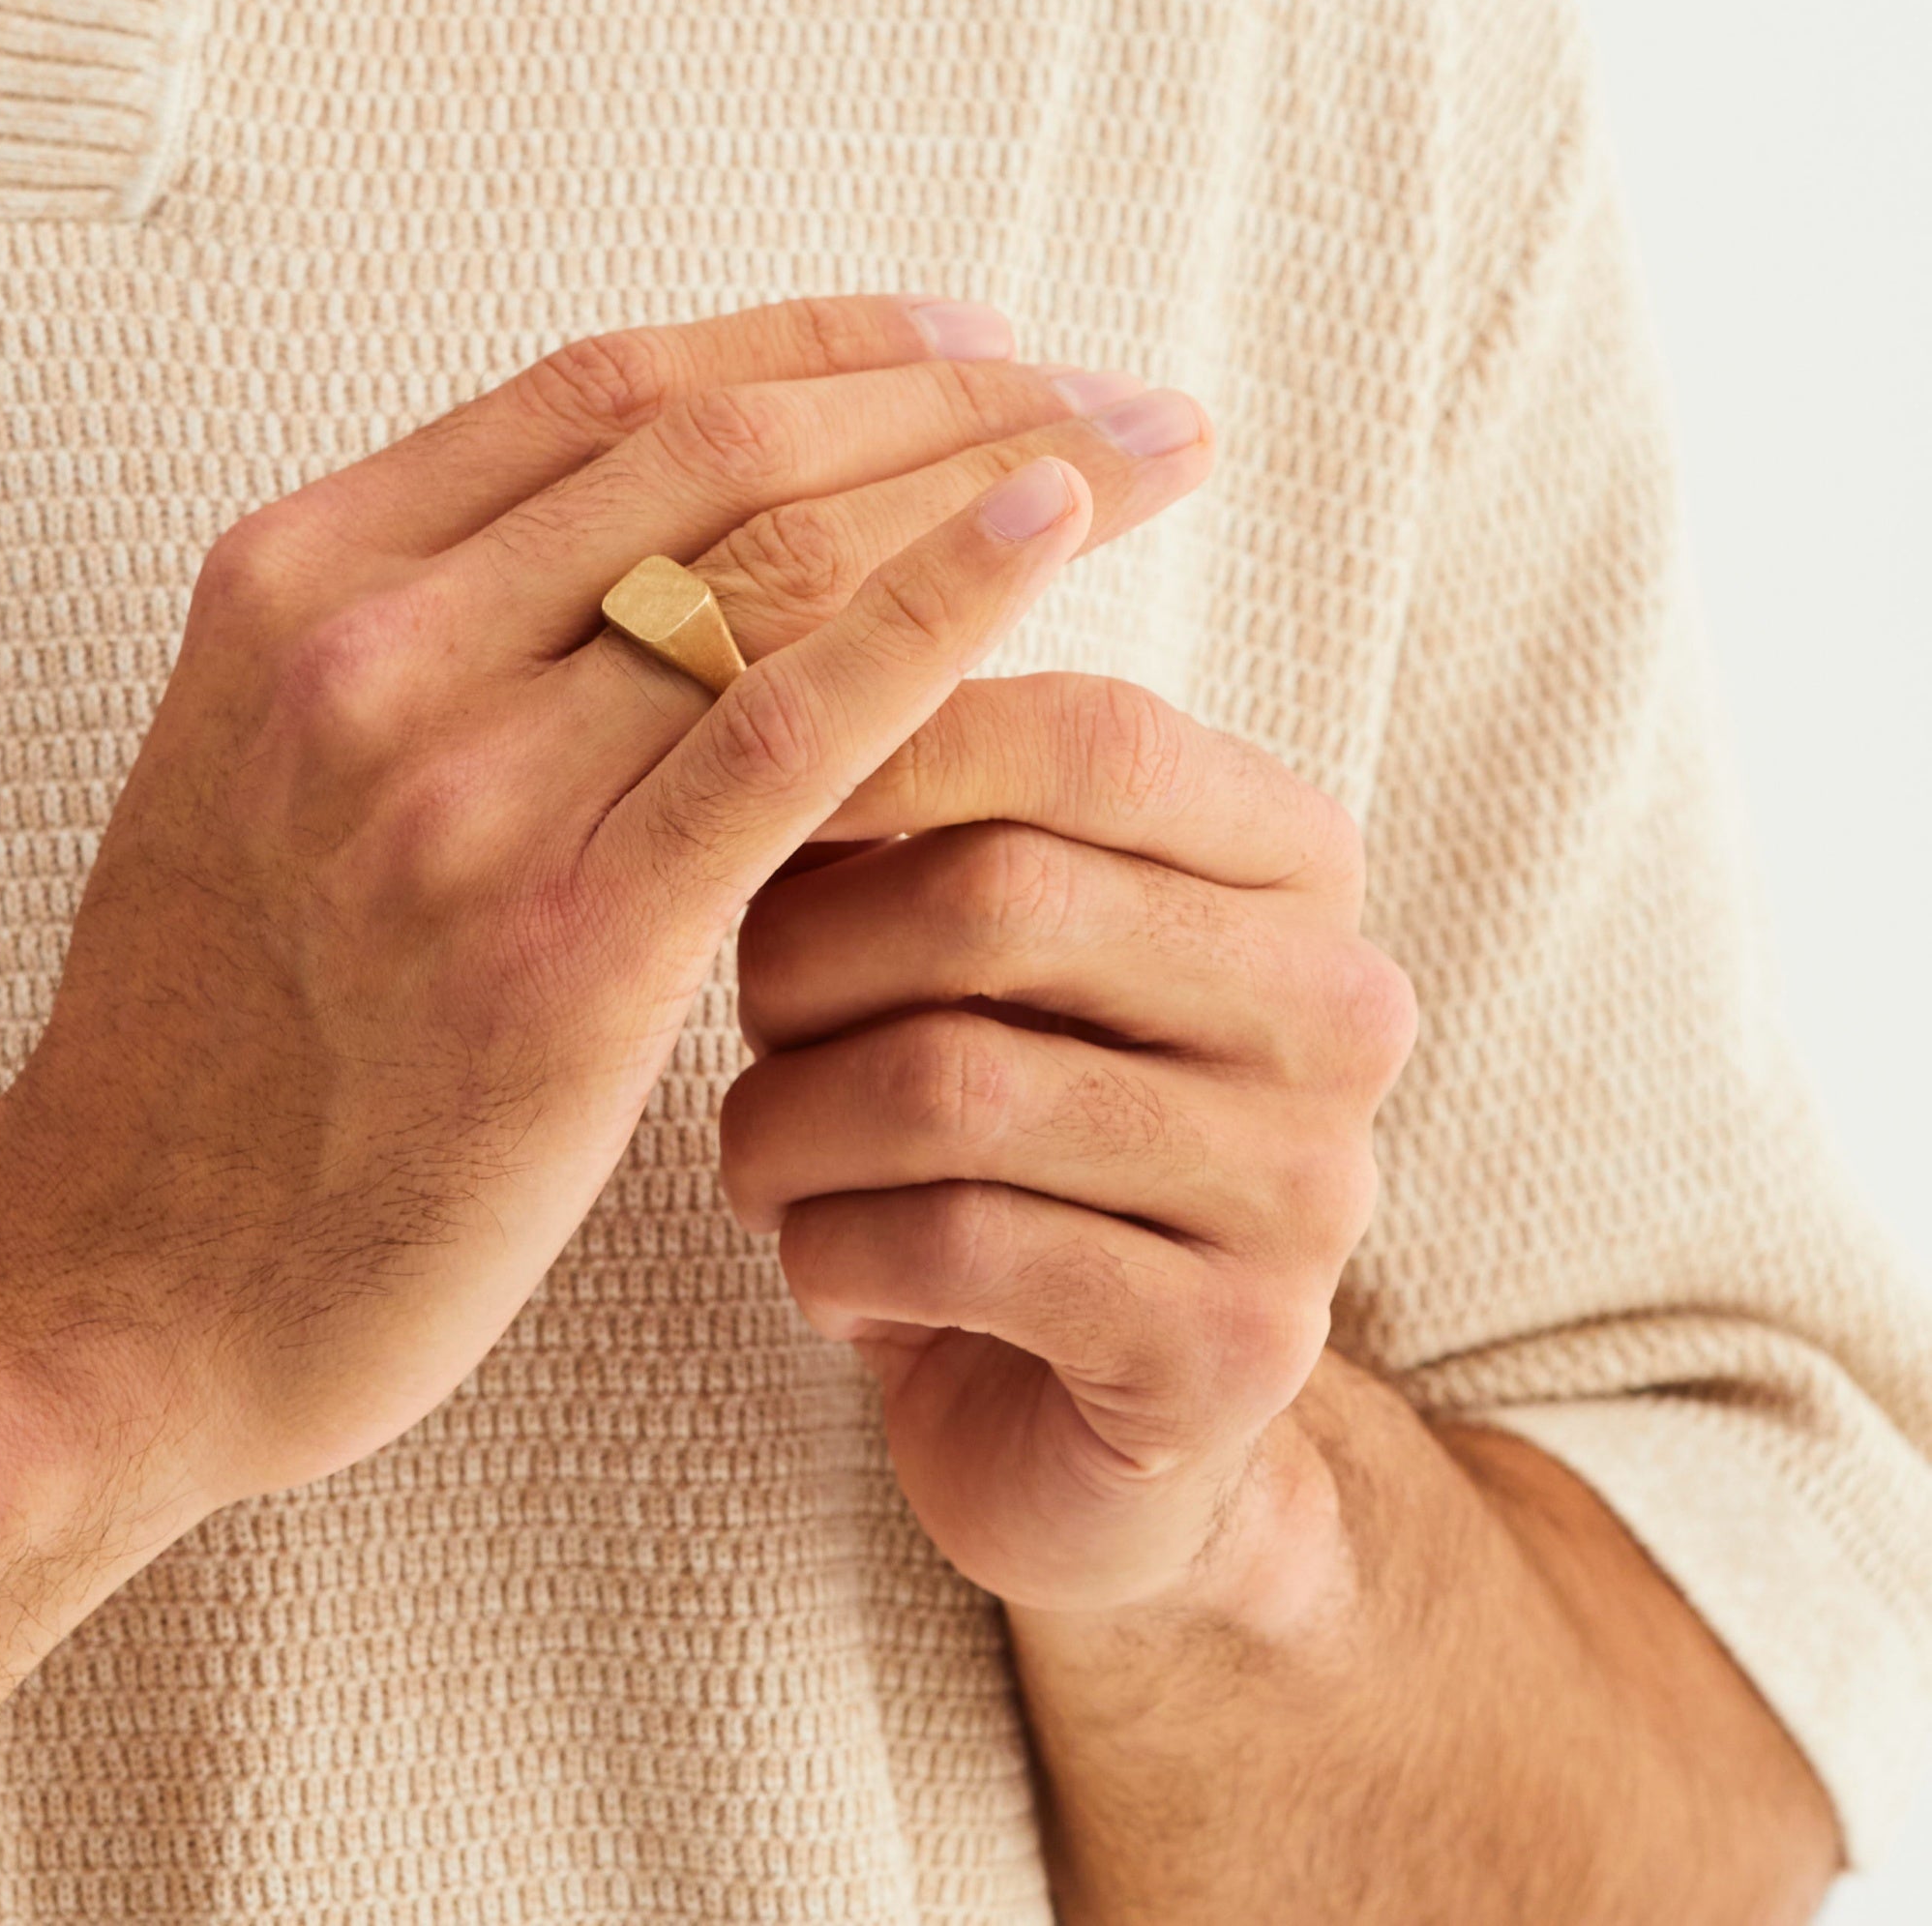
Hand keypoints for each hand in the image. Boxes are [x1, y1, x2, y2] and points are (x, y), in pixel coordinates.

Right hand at [0, 303, 1216, 1521]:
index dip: (810, 341)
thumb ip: (419, 624)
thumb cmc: (215, 1032)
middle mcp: (364, 659)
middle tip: (1104, 380)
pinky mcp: (562, 959)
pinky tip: (1052, 543)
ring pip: (767, 571)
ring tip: (1141, 453)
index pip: (603, 389)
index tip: (964, 333)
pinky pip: (788, 737)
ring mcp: (454, 804)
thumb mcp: (259, 756)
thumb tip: (640, 519)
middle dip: (936, 386)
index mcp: (291, 579)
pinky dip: (934, 612)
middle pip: (708, 450)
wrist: (124, 1288)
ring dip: (986, 481)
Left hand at [720, 662, 1420, 1612]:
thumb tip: (750, 654)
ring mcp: (1308, 1184)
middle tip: (744, 1013)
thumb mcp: (972, 928)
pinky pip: (962, 1245)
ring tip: (758, 1152)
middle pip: (999, 896)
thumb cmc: (990, 1115)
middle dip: (808, 952)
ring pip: (954, 1083)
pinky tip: (825, 1268)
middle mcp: (1339, 1006)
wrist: (1082, 1426)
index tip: (741, 761)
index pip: (1092, 735)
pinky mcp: (1240, 1350)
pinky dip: (834, 1251)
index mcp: (1293, 860)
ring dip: (794, 1119)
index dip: (893, 729)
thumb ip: (917, 794)